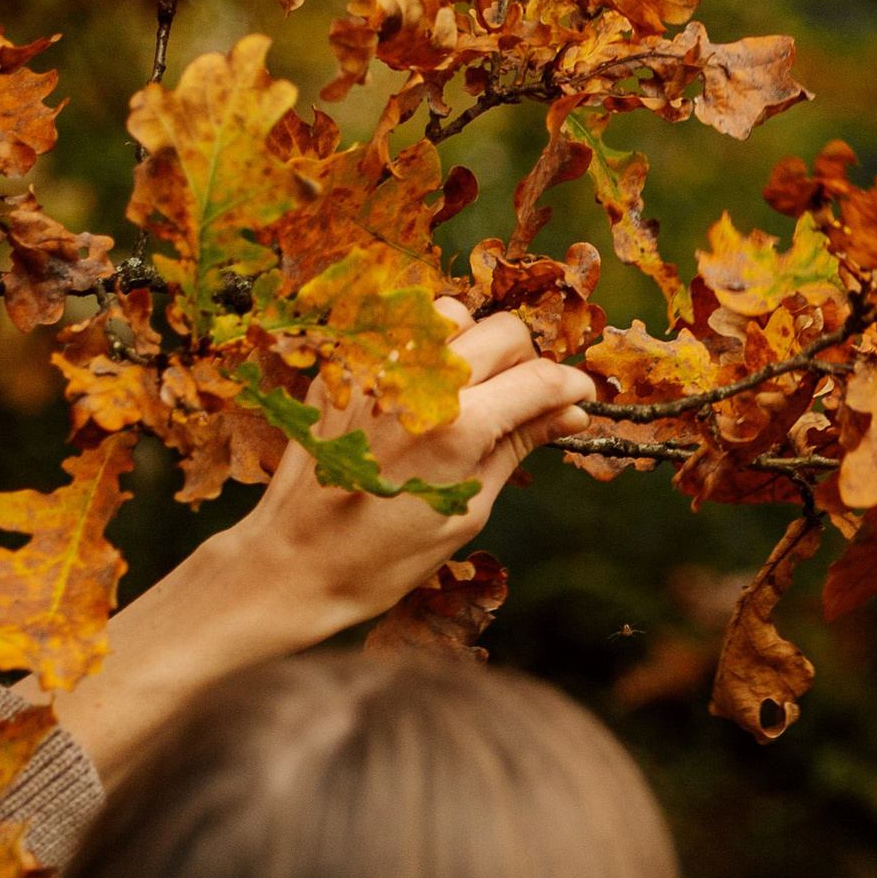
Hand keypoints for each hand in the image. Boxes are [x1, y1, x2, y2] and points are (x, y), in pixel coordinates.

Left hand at [47, 309, 595, 781]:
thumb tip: (569, 415)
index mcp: (458, 428)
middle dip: (527, 362)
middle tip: (526, 399)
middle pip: (503, 332)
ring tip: (470, 391)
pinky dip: (424, 351)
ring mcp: (375, 368)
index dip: (571, 388)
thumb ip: (516, 447)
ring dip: (472, 345)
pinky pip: (398, 331)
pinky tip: (422, 393)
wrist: (296, 561)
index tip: (580, 399)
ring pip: (450, 316)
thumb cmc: (386, 556)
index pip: (541, 380)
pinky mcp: (343, 367)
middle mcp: (418, 384)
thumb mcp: (469, 510)